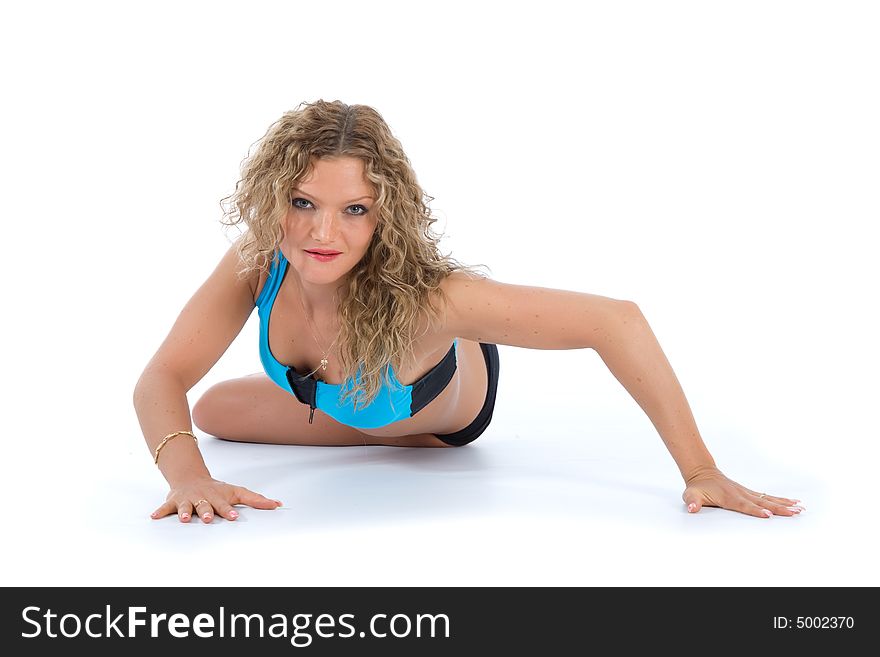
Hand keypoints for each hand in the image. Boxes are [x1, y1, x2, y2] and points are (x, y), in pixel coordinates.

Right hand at [150, 476, 282, 522]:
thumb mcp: (236, 492)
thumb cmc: (217, 489)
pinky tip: (154, 517)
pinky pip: (166, 507)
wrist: (191, 477)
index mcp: (219, 497)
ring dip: (186, 512)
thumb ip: (256, 499)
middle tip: (210, 518)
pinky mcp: (174, 501)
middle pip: (206, 505)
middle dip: (208, 511)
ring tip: (186, 519)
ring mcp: (188, 499)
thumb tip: (279, 505)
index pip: (225, 504)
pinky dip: (160, 511)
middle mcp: (204, 498)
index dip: (229, 511)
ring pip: (187, 506)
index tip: (233, 517)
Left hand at [682, 467, 803, 517]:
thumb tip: (692, 508)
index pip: (744, 506)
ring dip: (784, 504)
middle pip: (762, 502)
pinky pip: (766, 496)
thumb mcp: (690, 495)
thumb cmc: (697, 487)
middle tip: (794, 513)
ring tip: (800, 508)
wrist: (702, 472)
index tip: (768, 515)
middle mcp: (741, 494)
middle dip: (778, 508)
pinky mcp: (749, 492)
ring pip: (767, 499)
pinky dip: (780, 500)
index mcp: (729, 497)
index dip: (755, 510)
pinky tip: (793, 502)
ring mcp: (746, 492)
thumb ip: (692, 502)